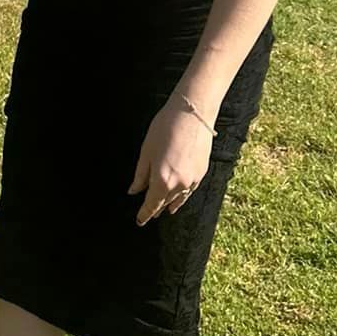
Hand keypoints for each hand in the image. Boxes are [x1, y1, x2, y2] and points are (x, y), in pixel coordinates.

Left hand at [129, 102, 214, 224]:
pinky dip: (183, 195)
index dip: (145, 214)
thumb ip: (140, 175)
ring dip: (171, 204)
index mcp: (162, 180)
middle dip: (156, 209)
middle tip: (149, 214)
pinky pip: (190, 190)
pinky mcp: (201, 172)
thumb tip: (134, 190)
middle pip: (165, 203)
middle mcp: (178, 184)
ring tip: (166, 209)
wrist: (192, 114)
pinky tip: (180, 195)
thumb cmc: (165, 129)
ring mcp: (192, 179)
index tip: (139, 221)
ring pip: (179, 198)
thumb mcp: (146, 152)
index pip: (151, 205)